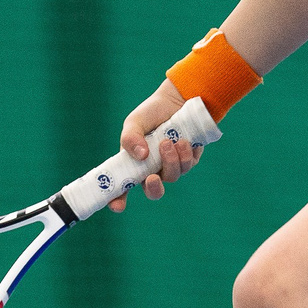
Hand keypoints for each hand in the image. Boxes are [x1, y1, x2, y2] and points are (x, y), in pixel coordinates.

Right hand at [110, 80, 204, 212]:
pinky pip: (188, 165)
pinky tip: (183, 141)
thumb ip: (130, 137)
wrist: (179, 100)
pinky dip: (185, 154)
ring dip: (170, 161)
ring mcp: (172, 165)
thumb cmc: (152, 113)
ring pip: (172, 176)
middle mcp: (153, 169)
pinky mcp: (189, 160)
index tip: (117, 206)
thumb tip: (140, 156)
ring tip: (168, 142)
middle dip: (154, 189)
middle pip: (154, 191)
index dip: (118, 201)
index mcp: (134, 164)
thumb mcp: (135, 121)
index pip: (123, 188)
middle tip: (152, 177)